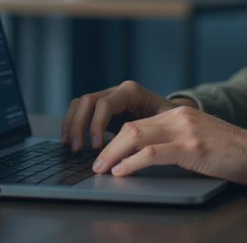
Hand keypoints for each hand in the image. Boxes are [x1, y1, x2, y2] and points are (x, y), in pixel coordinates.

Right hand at [61, 80, 195, 150]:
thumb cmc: (174, 121)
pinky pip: (80, 110)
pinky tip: (70, 142)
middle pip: (87, 101)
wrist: (176, 116)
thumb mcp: (165, 125)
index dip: (97, 125)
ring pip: (79, 104)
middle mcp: (116, 91)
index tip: (97, 146)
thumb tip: (133, 155)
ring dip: (71, 124)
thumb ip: (149, 134)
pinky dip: (72, 124)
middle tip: (77, 149)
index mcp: (131, 92)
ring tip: (70, 147)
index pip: (105, 104)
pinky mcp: (102, 109)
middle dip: (79, 125)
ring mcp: (107, 97)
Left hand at [91, 105, 246, 185]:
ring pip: (135, 137)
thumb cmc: (233, 153)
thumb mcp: (200, 140)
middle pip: (131, 127)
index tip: (105, 155)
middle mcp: (179, 117)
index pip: (138, 123)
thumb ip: (177, 143)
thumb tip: (149, 159)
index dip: (116, 139)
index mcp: (180, 114)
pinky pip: (152, 153)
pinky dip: (131, 163)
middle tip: (96, 164)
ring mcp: (185, 131)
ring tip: (102, 169)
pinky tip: (122, 172)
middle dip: (108, 147)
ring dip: (113, 154)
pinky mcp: (191, 148)